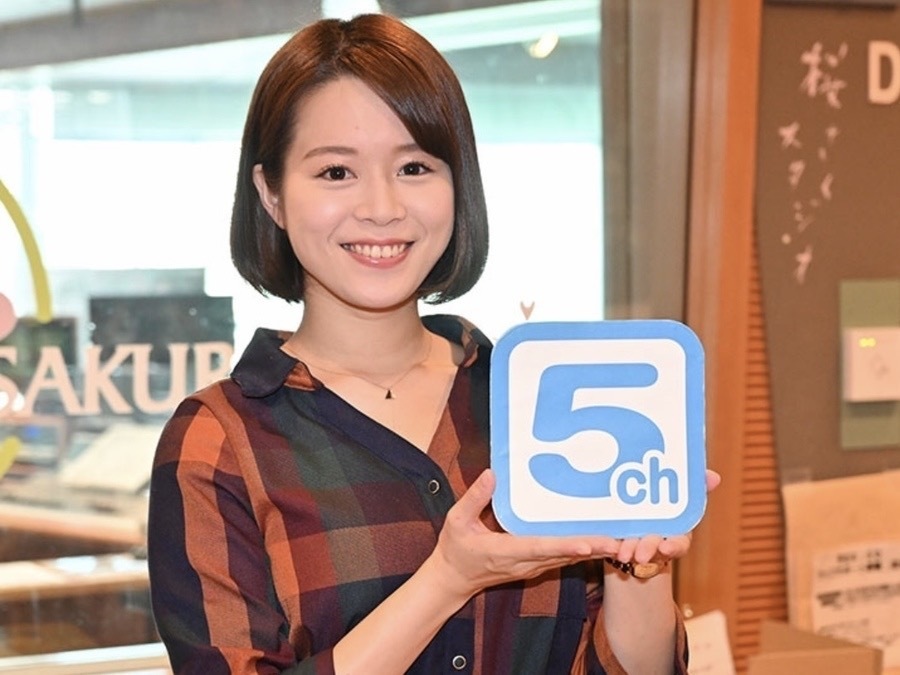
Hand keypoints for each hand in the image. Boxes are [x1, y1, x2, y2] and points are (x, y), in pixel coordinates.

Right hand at [430, 469, 619, 600]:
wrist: (454, 579)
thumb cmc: (455, 549)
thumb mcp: (456, 521)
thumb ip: (474, 498)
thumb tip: (492, 474)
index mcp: (505, 551)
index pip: (539, 549)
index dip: (565, 547)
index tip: (587, 544)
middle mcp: (524, 562)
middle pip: (563, 556)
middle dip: (591, 548)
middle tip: (619, 540)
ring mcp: (532, 566)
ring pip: (568, 559)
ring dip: (593, 551)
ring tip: (620, 540)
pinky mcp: (536, 565)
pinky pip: (564, 558)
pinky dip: (584, 551)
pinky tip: (602, 542)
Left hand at [612, 468, 721, 564]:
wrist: (636, 512)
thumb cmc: (662, 503)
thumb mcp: (679, 493)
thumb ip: (694, 487)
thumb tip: (714, 477)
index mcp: (674, 531)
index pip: (678, 543)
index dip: (673, 547)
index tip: (666, 548)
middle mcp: (657, 540)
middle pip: (654, 547)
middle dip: (647, 550)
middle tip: (640, 554)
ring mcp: (637, 541)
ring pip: (635, 548)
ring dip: (629, 550)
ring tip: (622, 553)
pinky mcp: (618, 539)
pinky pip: (615, 544)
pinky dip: (611, 544)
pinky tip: (606, 543)